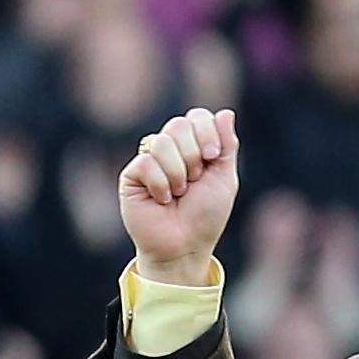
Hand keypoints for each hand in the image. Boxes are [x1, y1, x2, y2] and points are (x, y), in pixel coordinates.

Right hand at [119, 107, 238, 287]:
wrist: (185, 246)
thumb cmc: (205, 216)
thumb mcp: (225, 180)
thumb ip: (227, 146)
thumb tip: (226, 112)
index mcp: (193, 146)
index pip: (197, 116)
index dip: (206, 131)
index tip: (212, 156)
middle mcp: (170, 149)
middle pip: (179, 125)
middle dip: (193, 155)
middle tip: (194, 181)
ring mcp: (150, 160)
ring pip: (161, 142)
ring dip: (178, 174)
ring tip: (178, 194)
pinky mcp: (132, 174)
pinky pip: (146, 163)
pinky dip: (161, 185)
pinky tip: (161, 200)